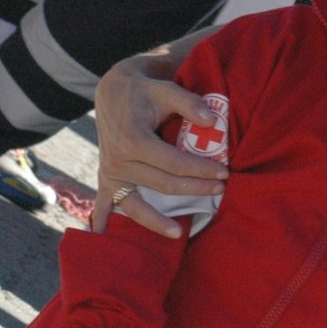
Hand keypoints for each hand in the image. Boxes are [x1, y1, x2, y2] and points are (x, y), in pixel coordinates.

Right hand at [94, 49, 227, 235]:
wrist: (113, 90)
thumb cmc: (145, 90)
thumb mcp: (166, 89)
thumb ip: (189, 103)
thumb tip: (213, 121)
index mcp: (133, 140)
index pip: (176, 164)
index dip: (202, 170)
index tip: (224, 173)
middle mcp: (118, 161)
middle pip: (163, 185)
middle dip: (195, 190)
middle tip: (221, 190)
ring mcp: (111, 172)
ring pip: (136, 205)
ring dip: (157, 221)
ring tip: (178, 233)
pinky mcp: (106, 177)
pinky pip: (105, 204)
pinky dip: (103, 221)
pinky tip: (102, 238)